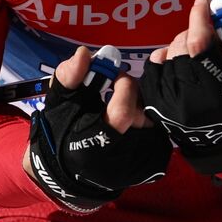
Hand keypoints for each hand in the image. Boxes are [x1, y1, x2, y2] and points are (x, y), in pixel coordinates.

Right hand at [27, 45, 170, 212]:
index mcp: (97, 143)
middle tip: (124, 90)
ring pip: (156, 124)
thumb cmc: (64, 127)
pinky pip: (161, 135)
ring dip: (145, 107)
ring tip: (128, 103)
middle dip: (136, 95)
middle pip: (145, 117)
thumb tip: (84, 54)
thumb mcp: (60, 99)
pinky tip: (136, 117)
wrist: (70, 165)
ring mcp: (140, 165)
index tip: (115, 78)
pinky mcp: (152, 167)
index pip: (123, 112)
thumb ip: (70, 75)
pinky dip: (151, 120)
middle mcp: (121, 159)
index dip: (123, 87)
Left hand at [140, 0, 221, 174]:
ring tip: (196, 54)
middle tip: (208, 37)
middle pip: (182, 47)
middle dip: (195, 34)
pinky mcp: (157, 110)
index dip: (200, 18)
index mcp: (218, 88)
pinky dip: (164, 61)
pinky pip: (152, 70)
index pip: (200, 43)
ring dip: (180, 48)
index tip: (203, 1)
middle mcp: (188, 99)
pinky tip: (178, 64)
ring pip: (166, 57)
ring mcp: (169, 106)